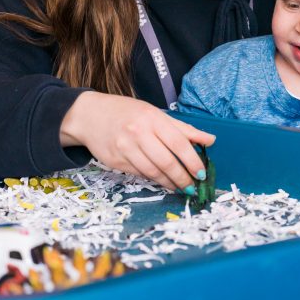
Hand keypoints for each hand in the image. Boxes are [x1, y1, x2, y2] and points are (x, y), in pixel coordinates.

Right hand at [59, 91, 214, 190]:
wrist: (89, 115)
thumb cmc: (126, 112)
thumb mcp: (155, 113)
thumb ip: (183, 129)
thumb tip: (210, 140)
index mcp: (152, 118)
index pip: (179, 143)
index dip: (192, 161)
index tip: (201, 173)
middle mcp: (138, 133)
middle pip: (166, 162)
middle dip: (182, 178)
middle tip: (192, 187)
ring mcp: (125, 148)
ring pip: (153, 172)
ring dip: (169, 183)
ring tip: (179, 187)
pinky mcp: (115, 161)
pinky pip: (139, 174)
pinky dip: (153, 179)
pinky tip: (162, 181)